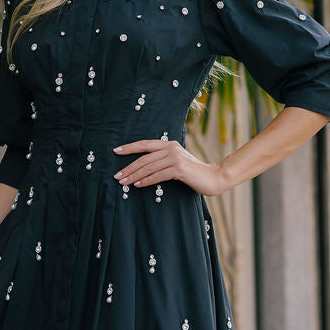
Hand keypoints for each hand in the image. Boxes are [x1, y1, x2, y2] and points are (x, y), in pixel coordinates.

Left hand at [112, 139, 231, 197]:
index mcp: (169, 144)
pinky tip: (138, 185)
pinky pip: (158, 176)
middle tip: (117, 176)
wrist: (213, 177)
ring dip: (134, 176)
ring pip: (149, 167)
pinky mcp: (179, 169)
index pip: (145, 144)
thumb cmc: (192, 173)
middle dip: (128, 167)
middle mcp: (171, 148)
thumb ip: (162, 160)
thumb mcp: (176, 162)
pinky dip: (146, 181)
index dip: (129, 147)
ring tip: (124, 182)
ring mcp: (175, 158)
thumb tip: (142, 167)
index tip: (116, 151)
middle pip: (144, 158)